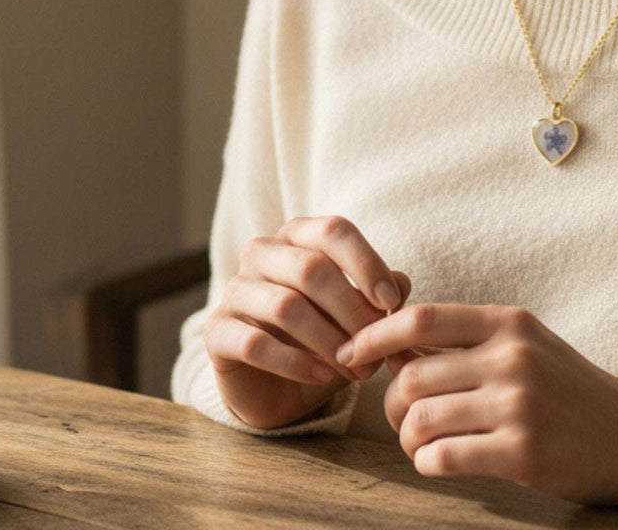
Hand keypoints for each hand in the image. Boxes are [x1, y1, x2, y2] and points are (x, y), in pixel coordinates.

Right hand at [202, 215, 411, 429]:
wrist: (273, 388)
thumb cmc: (319, 339)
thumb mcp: (355, 318)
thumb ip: (377, 297)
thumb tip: (401, 282)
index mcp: (296, 237)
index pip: (333, 230)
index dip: (365, 262)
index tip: (390, 302)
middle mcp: (261, 253)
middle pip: (311, 268)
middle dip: (351, 311)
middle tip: (377, 350)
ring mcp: (235, 290)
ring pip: (286, 306)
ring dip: (329, 342)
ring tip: (357, 371)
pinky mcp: (216, 331)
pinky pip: (255, 343)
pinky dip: (296, 363)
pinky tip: (322, 377)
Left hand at [336, 303, 617, 505]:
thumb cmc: (564, 388)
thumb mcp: (522, 344)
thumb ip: (464, 340)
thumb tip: (391, 345)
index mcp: (506, 322)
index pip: (419, 319)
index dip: (374, 335)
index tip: (350, 353)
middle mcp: (512, 357)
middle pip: (414, 375)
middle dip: (391, 401)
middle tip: (398, 417)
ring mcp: (519, 405)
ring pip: (423, 417)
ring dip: (407, 437)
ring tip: (418, 442)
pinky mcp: (524, 452)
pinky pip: (445, 456)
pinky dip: (427, 462)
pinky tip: (435, 461)